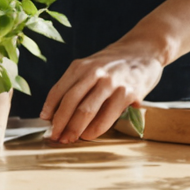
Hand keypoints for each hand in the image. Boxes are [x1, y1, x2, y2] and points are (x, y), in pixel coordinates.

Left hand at [38, 36, 166, 143]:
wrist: (144, 50)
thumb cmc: (114, 63)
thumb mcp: (91, 66)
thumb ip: (77, 84)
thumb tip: (57, 112)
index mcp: (81, 66)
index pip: (58, 90)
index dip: (49, 109)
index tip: (45, 122)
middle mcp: (94, 73)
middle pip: (70, 102)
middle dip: (60, 123)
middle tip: (55, 136)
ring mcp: (111, 83)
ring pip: (86, 111)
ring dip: (75, 129)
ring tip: (70, 139)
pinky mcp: (128, 94)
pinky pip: (107, 117)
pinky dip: (95, 130)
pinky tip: (89, 135)